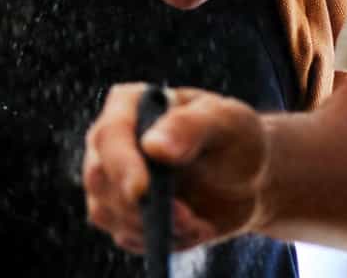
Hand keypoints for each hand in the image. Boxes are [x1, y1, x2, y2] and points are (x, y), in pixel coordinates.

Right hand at [84, 84, 271, 253]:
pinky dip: (163, 240)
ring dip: (152, 228)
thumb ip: (190, 126)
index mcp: (129, 106)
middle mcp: (111, 142)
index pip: (110, 135)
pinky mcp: (123, 213)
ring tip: (197, 223)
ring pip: (105, 213)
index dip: (122, 165)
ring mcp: (112, 180)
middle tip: (187, 218)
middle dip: (140, 206)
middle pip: (99, 178)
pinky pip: (127, 236)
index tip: (143, 191)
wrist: (248, 178)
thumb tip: (153, 147)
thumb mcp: (226, 121)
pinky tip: (194, 229)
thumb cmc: (235, 137)